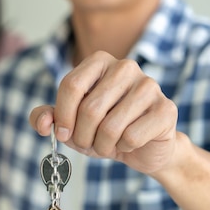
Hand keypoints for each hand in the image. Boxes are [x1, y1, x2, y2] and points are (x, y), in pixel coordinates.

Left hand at [29, 51, 177, 174]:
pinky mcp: (165, 109)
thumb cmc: (101, 130)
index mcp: (99, 62)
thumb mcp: (69, 125)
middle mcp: (126, 66)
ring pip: (110, 126)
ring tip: (107, 145)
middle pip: (89, 109)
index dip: (62, 116)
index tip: (62, 133)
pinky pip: (131, 137)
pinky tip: (129, 143)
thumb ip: (46, 118)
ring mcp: (149, 86)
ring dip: (102, 146)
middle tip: (87, 144)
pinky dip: (123, 148)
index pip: (71, 85)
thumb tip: (44, 122)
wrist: (143, 148)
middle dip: (82, 137)